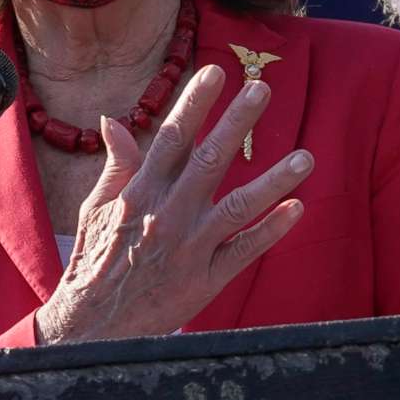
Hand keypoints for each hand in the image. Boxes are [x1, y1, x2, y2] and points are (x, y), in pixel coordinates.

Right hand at [34, 66, 308, 344]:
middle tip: (262, 89)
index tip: (216, 71)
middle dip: (237, 122)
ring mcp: (190, 247)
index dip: (194, 103)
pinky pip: (244, 251)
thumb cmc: (95, 264)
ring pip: (238, 206)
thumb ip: (115, 166)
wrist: (93, 328)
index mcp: (139, 193)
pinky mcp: (206, 278)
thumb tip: (111, 121)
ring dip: (274, 180)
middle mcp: (167, 214)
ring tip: (305, 157)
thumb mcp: (95, 210)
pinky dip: (271, 230)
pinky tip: (297, 209)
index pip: (170, 138)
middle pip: (209, 161)